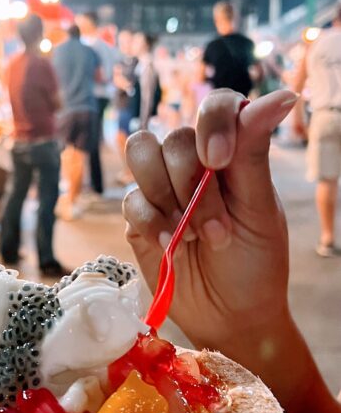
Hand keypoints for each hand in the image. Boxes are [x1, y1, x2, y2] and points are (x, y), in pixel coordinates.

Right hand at [124, 89, 297, 363]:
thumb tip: (283, 95)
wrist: (232, 317)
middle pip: (174, 137)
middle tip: (217, 230)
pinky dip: (151, 222)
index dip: (212, 122)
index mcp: (232, 152)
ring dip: (168, 197)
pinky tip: (170, 246)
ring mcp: (163, 187)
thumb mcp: (260, 209)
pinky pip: (130, 199)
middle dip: (194, 187)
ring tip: (191, 235)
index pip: (216, 106)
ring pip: (141, 153)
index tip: (219, 160)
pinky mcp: (138, 216)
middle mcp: (194, 162)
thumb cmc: (256, 262)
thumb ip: (254, 152)